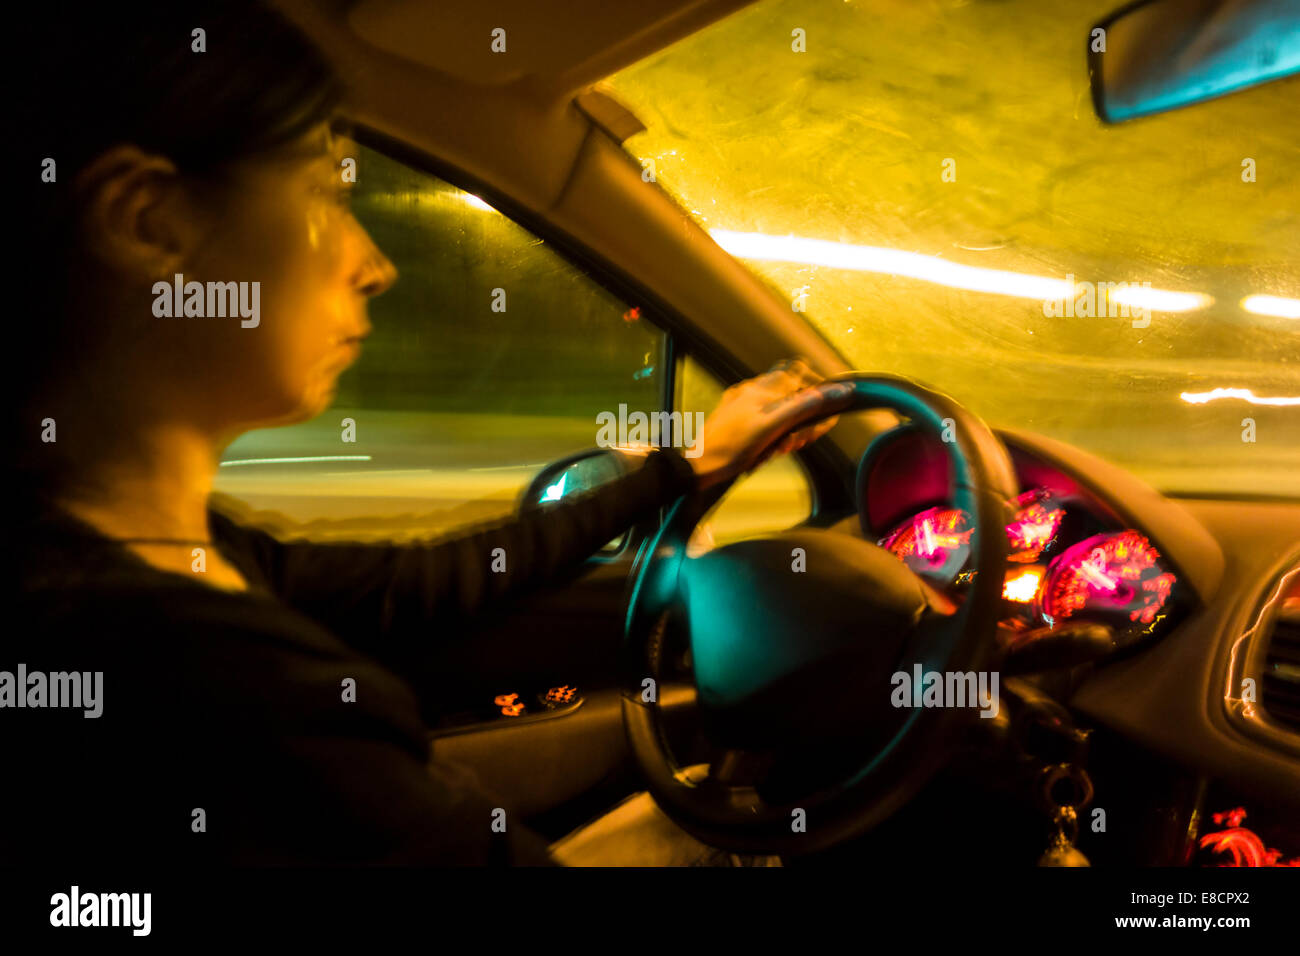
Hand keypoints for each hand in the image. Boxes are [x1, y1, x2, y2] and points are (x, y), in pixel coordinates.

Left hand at [688, 359, 853, 490]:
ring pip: (779, 408)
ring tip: (779, 448)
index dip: (818, 384)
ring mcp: (743, 402)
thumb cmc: (732, 448)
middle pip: (791, 391)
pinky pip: (764, 419)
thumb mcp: (773, 427)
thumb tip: (834, 391)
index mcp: (763, 388)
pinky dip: (772, 435)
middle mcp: (753, 389)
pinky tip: (766, 451)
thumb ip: (803, 407)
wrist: (699, 464)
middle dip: (802, 416)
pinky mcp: (735, 416)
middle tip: (799, 439)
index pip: (799, 369)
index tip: (826, 406)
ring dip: (787, 430)